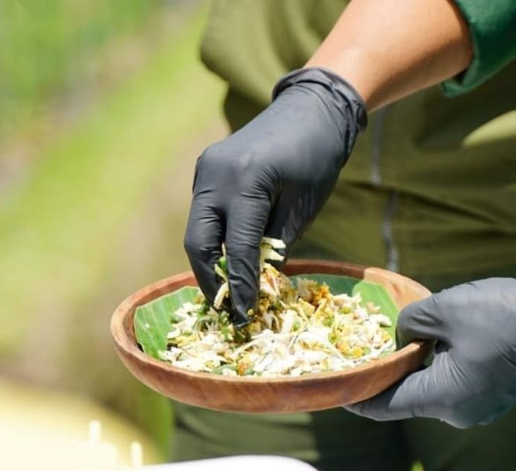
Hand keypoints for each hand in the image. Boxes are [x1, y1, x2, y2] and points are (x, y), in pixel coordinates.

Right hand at [184, 68, 365, 323]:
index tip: (244, 315)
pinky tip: (229, 259)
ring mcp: (206, 170)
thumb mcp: (304, 207)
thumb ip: (277, 244)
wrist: (311, 110)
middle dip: (210, 280)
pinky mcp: (206, 169)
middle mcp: (216, 175)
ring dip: (210, 262)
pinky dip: (214, 239)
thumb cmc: (317, 158)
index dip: (241, 286)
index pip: (238, 248)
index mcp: (247, 181)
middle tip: (226, 309)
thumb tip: (258, 283)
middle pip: (199, 242)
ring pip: (198, 230)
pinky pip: (204, 213)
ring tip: (227, 291)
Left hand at [347, 269, 515, 427]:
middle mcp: (457, 412)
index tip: (337, 381)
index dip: (358, 392)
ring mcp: (477, 407)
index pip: (385, 404)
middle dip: (386, 372)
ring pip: (430, 388)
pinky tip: (430, 341)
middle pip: (407, 396)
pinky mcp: (491, 396)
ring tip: (394, 339)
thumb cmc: (503, 315)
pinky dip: (436, 366)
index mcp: (442, 397)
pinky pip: (452, 384)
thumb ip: (410, 322)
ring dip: (413, 366)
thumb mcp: (446, 308)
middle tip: (364, 348)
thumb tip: (399, 334)